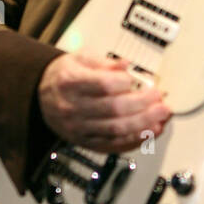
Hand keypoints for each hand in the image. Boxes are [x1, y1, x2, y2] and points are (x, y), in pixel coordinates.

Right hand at [37, 52, 171, 153]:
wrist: (41, 96)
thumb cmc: (65, 76)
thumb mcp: (80, 59)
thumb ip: (105, 62)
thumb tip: (126, 65)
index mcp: (70, 82)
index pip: (104, 85)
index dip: (126, 82)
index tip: (139, 79)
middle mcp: (72, 107)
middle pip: (115, 109)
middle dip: (143, 104)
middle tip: (160, 98)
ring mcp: (78, 127)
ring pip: (116, 129)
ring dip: (144, 124)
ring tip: (161, 116)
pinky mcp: (85, 141)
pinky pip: (113, 145)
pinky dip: (135, 139)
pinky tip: (150, 131)